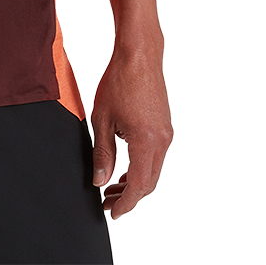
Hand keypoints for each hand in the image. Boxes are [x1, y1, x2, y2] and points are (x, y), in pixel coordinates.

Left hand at [89, 45, 172, 218]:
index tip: (112, 210)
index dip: (125, 202)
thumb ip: (102, 153)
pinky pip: (155, 155)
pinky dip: (142, 165)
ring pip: (153, 169)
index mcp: (146, 142)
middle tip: (108, 200)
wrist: (139, 55)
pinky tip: (127, 164)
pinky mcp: (164, 126)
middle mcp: (161, 140)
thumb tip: (100, 178)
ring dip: (135, 181)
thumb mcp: (103, 119)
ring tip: (114, 185)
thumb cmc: (122, 79)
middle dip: (128, 195)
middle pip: (148, 181)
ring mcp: (165, 133)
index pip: (138, 185)